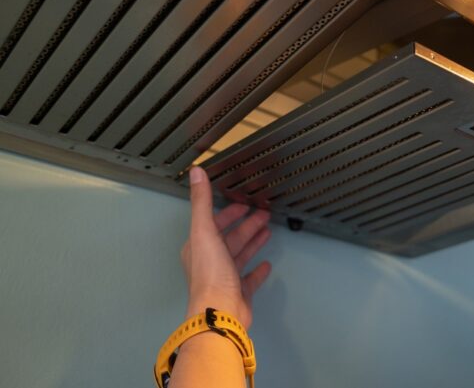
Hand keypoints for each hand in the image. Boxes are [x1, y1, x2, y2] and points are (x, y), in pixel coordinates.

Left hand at [181, 166, 271, 327]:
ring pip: (240, 254)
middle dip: (246, 225)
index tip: (244, 203)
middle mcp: (210, 262)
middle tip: (264, 214)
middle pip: (230, 238)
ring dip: (253, 241)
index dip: (229, 212)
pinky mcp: (239, 293)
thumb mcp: (205, 231)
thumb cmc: (211, 272)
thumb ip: (202, 202)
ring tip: (268, 230)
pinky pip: (250, 279)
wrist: (221, 311)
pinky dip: (258, 270)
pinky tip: (267, 264)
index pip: (214, 224)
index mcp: (199, 247)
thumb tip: (196, 172)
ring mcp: (225, 278)